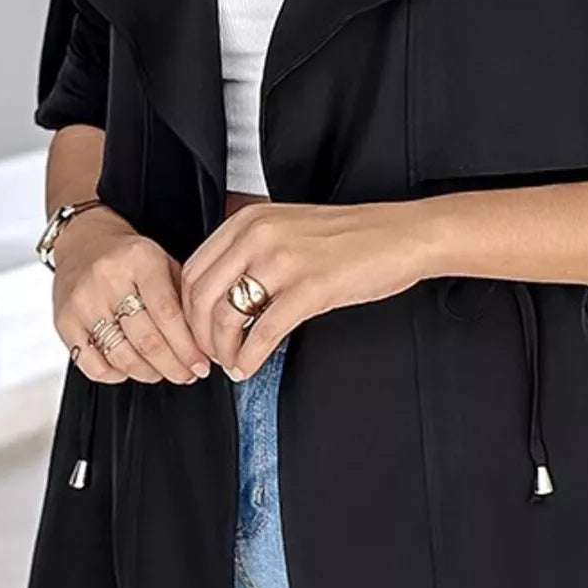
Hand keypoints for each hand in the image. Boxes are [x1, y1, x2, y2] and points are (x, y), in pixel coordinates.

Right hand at [52, 206, 212, 384]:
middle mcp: (107, 278)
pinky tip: (129, 370)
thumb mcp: (164, 264)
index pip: (169, 314)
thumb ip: (184, 300)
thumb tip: (206, 347)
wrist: (83, 239)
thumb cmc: (132, 258)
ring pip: (121, 356)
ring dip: (148, 373)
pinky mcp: (62, 320)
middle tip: (187, 375)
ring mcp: (82, 300)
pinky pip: (91, 364)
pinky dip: (115, 375)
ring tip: (163, 373)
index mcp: (140, 259)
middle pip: (147, 340)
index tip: (202, 365)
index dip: (189, 348)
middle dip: (174, 366)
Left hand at [181, 199, 433, 377]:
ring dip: (223, 350)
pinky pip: (263, 332)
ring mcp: (284, 261)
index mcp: (248, 220)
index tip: (195, 332)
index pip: (192, 270)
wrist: (402, 235)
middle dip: (198, 336)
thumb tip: (220, 292)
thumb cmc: (351, 238)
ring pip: (226, 316)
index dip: (185, 311)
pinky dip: (250, 357)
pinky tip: (250, 366)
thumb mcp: (288, 228)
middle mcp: (258, 235)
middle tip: (209, 356)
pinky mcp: (310, 288)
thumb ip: (251, 249)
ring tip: (231, 363)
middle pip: (200, 297)